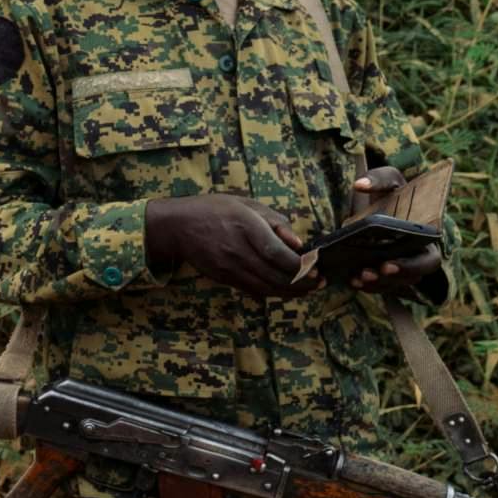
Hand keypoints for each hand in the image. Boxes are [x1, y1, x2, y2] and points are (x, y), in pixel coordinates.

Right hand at [144, 194, 320, 298]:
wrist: (177, 226)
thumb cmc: (214, 210)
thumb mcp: (246, 204)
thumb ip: (275, 222)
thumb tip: (298, 243)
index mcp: (245, 227)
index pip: (277, 253)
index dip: (300, 265)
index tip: (317, 268)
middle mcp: (237, 250)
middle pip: (275, 275)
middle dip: (302, 283)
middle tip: (320, 281)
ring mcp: (229, 267)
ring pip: (266, 288)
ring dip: (291, 292)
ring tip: (309, 289)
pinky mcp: (224, 278)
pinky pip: (253, 290)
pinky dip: (273, 293)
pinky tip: (287, 291)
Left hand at [347, 166, 445, 292]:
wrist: (381, 200)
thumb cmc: (392, 191)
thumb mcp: (389, 179)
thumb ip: (378, 179)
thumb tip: (359, 185)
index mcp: (426, 237)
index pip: (429, 260)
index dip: (410, 266)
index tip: (387, 263)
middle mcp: (417, 255)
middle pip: (410, 277)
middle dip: (389, 278)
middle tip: (368, 272)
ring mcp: (401, 265)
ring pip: (394, 284)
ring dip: (376, 284)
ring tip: (357, 278)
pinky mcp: (384, 271)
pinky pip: (380, 285)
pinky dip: (366, 285)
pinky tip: (351, 280)